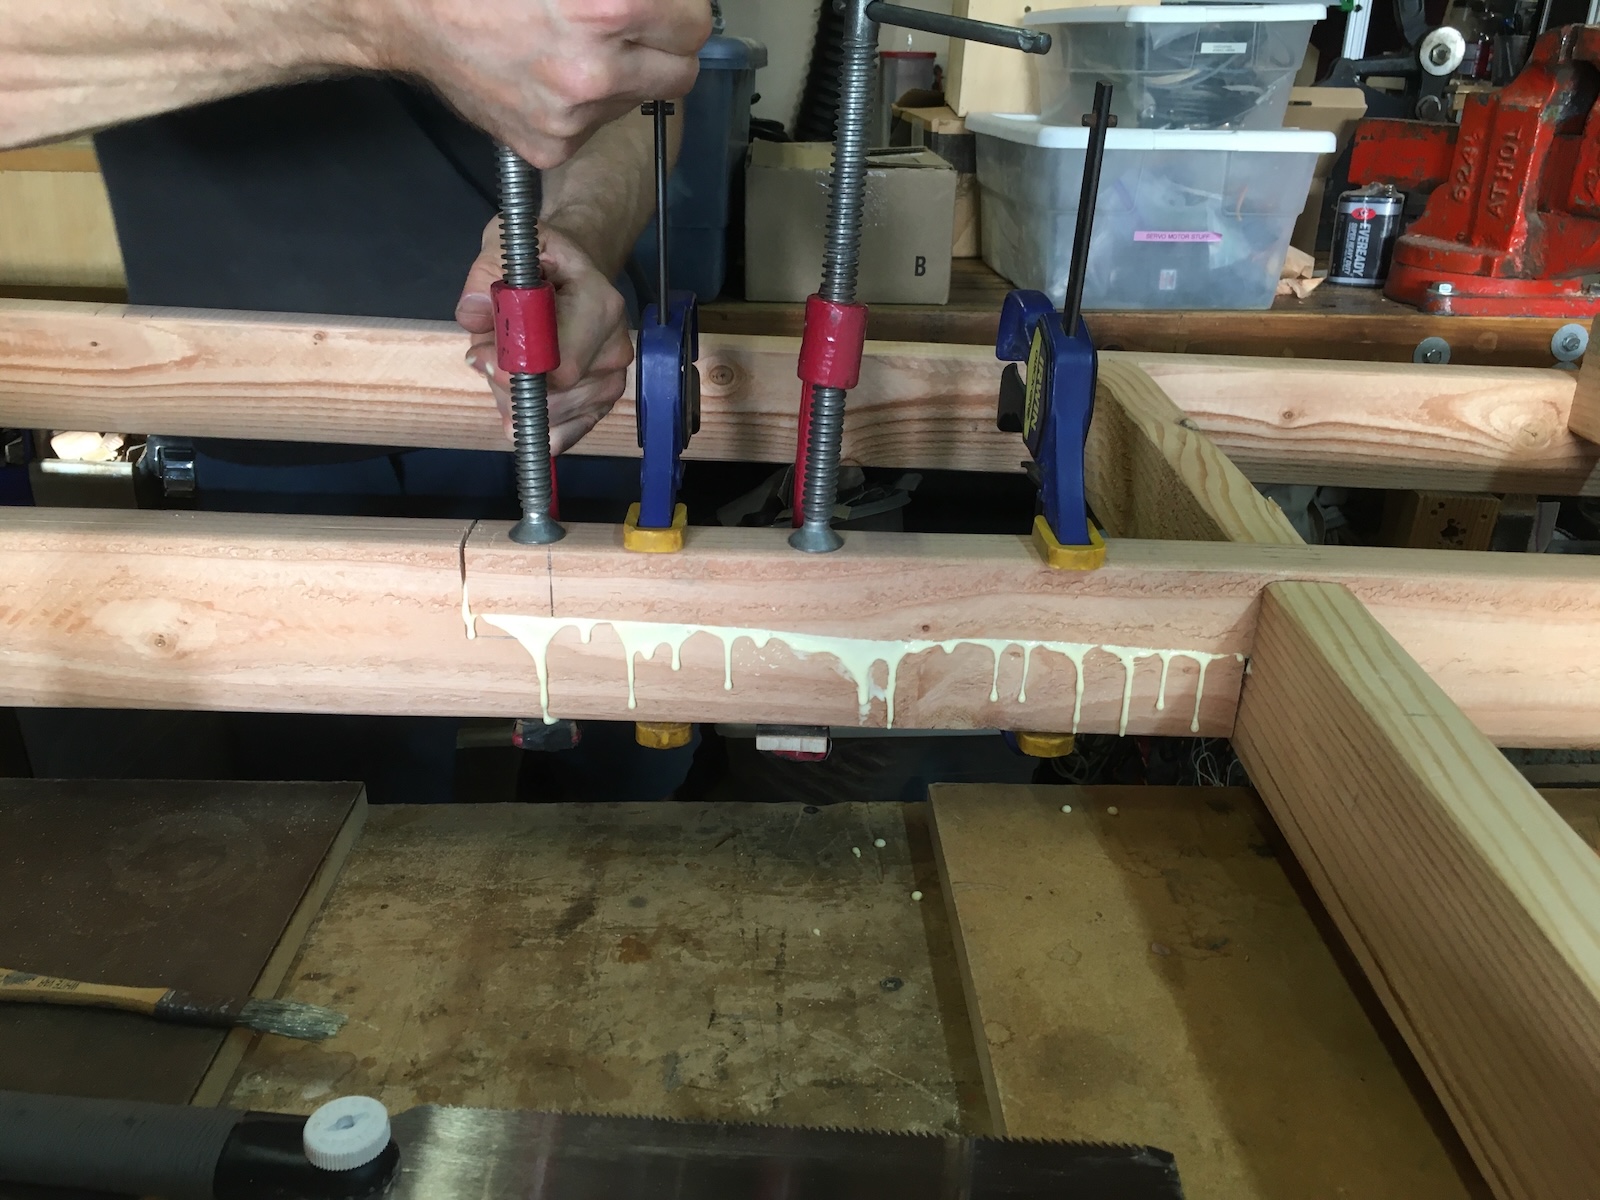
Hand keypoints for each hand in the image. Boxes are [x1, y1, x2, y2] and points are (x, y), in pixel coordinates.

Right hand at [371, 0, 710, 167]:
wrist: (411, 15)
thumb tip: (666, 1)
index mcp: (607, 9)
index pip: (693, 25)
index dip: (680, 12)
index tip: (665, 8)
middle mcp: (595, 71)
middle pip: (681, 73)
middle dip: (665, 49)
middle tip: (635, 29)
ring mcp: (572, 117)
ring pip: (637, 101)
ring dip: (623, 76)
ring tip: (573, 48)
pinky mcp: (550, 146)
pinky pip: (594, 125)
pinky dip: (583, 104)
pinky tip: (547, 75)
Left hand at [457, 218, 633, 454]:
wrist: (573, 273)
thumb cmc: (540, 258)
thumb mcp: (505, 247)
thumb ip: (484, 274)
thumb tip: (474, 313)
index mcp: (599, 305)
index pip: (559, 365)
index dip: (513, 370)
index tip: (480, 353)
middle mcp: (614, 347)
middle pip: (554, 398)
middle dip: (509, 386)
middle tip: (486, 354)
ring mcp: (613, 379)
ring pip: (553, 416)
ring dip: (516, 399)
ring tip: (508, 364)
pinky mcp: (604, 402)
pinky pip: (568, 431)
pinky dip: (538, 423)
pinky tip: (523, 405)